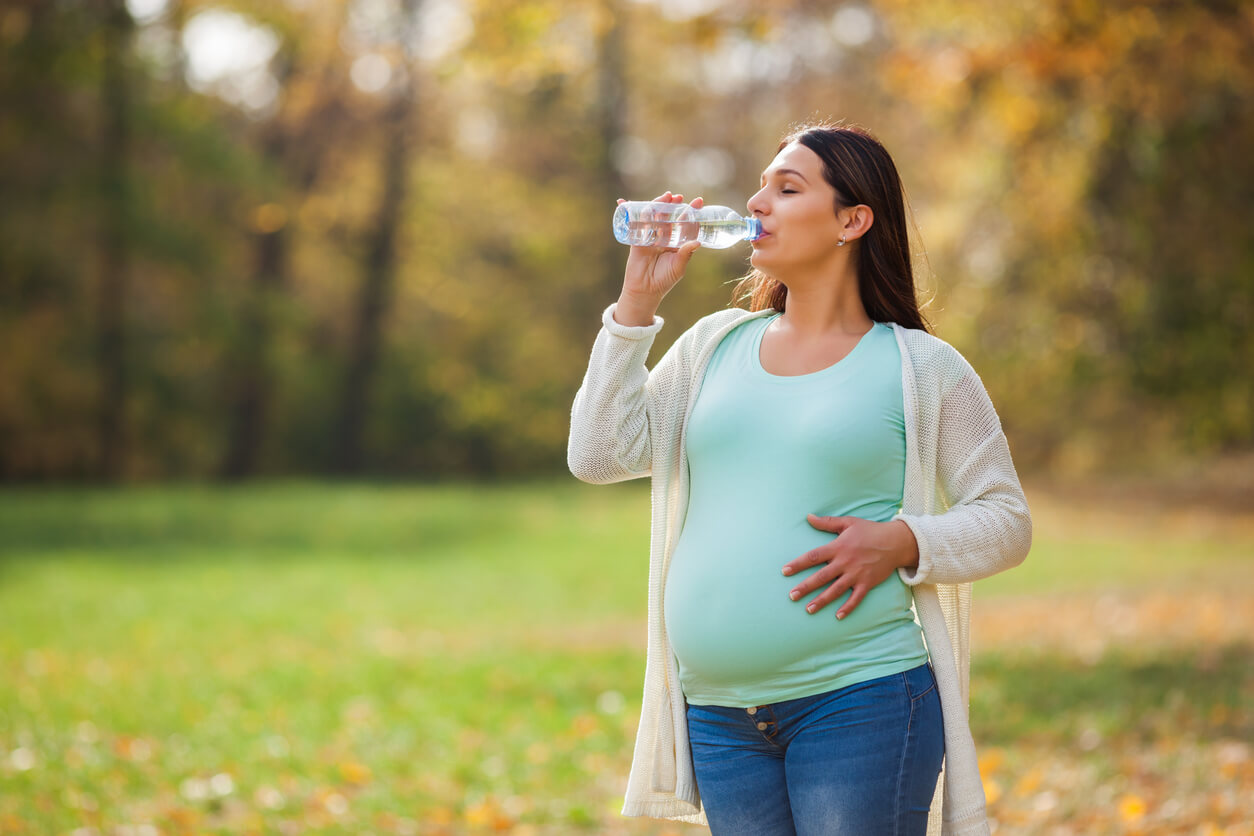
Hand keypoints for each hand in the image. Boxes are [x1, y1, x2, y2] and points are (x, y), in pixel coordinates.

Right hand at [615, 192, 701, 324]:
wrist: (645, 290)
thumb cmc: (664, 280)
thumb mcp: (678, 266)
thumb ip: (686, 253)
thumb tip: (697, 242)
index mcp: (676, 243)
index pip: (684, 224)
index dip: (691, 213)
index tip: (698, 201)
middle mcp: (664, 237)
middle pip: (669, 216)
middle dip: (674, 205)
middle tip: (679, 197)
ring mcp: (650, 237)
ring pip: (654, 217)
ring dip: (658, 205)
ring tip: (666, 196)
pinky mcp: (637, 239)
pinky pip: (634, 224)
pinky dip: (629, 212)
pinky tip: (625, 202)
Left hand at [781, 515, 919, 619]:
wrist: (896, 542)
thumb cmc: (870, 530)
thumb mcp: (848, 523)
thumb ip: (827, 522)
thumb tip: (808, 517)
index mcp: (838, 547)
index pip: (813, 557)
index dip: (798, 564)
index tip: (784, 571)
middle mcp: (845, 562)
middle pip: (821, 577)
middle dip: (805, 587)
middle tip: (791, 596)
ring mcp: (857, 574)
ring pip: (835, 590)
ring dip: (821, 600)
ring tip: (808, 609)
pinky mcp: (867, 583)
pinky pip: (856, 598)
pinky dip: (848, 607)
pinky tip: (838, 616)